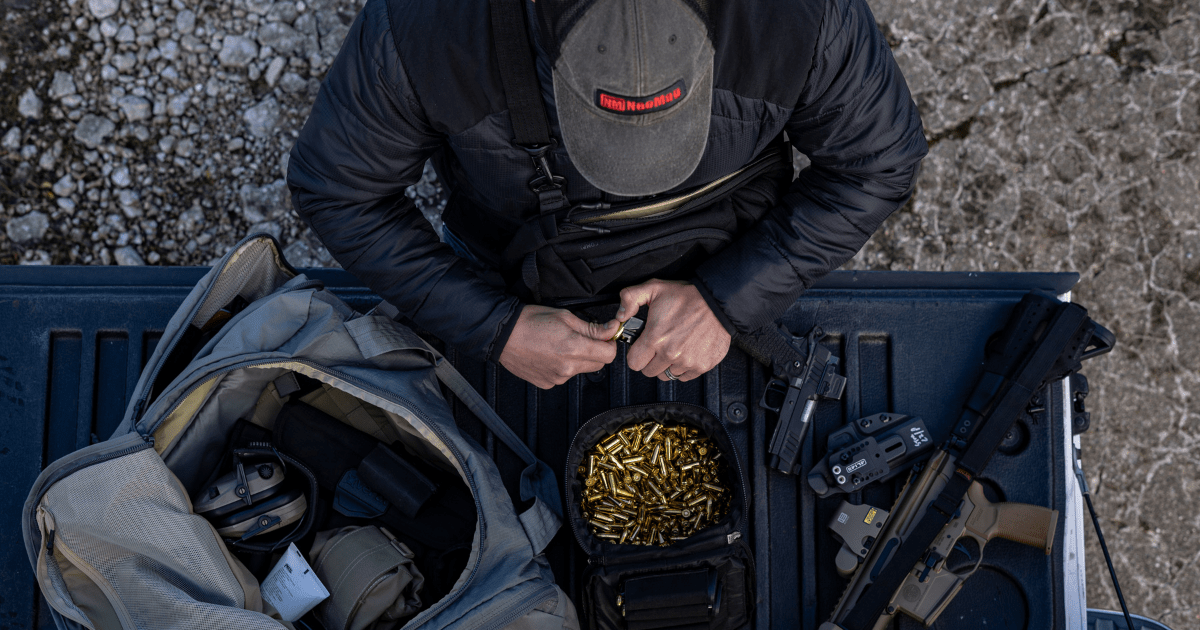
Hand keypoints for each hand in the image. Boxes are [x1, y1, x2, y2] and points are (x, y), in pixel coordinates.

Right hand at [499, 305, 618, 388]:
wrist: (502, 334)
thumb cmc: (530, 321)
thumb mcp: (565, 317)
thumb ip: (592, 328)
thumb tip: (612, 330)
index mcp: (574, 348)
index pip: (609, 354)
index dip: (609, 343)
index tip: (604, 336)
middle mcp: (567, 367)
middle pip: (598, 364)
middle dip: (596, 351)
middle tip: (581, 337)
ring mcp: (557, 378)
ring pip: (581, 370)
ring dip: (579, 359)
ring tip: (561, 345)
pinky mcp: (548, 383)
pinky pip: (565, 375)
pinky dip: (564, 366)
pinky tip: (551, 354)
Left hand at [615, 279, 730, 381]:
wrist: (717, 302)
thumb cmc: (687, 296)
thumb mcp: (654, 288)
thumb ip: (630, 298)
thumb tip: (619, 315)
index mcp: (655, 337)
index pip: (634, 363)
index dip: (636, 355)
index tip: (642, 348)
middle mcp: (670, 353)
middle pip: (649, 372)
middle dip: (650, 360)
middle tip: (658, 346)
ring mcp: (687, 362)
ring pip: (667, 375)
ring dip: (667, 365)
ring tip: (674, 347)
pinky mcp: (702, 365)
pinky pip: (684, 376)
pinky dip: (683, 368)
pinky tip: (686, 351)